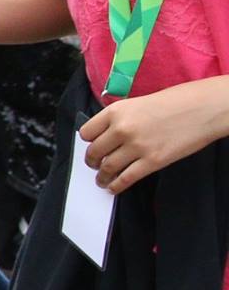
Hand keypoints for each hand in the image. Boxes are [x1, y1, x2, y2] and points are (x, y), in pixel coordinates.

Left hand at [80, 81, 228, 191]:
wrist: (203, 108)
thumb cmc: (174, 102)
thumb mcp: (137, 103)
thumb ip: (120, 118)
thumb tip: (107, 134)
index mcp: (116, 111)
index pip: (86, 132)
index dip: (88, 142)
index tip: (91, 146)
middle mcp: (122, 129)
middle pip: (94, 152)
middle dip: (92, 161)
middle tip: (94, 165)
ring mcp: (137, 146)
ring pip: (108, 168)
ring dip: (102, 177)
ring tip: (102, 180)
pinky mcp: (153, 161)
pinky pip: (126, 178)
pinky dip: (116, 186)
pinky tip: (114, 187)